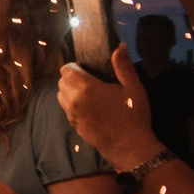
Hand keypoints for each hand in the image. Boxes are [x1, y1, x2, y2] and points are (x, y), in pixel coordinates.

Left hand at [57, 45, 163, 171]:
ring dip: (70, 91)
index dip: (76, 67)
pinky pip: (65, 108)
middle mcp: (73, 100)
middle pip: (61, 81)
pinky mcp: (73, 125)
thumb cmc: (133, 115)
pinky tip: (89, 107)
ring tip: (89, 93)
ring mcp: (71, 113)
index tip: (89, 70)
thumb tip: (120, 46)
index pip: (66, 69)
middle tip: (90, 81)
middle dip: (72, 77)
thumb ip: (123, 66)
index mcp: (86, 88)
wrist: (129, 147)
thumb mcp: (133, 88)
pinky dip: (72, 104)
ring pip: (60, 95)